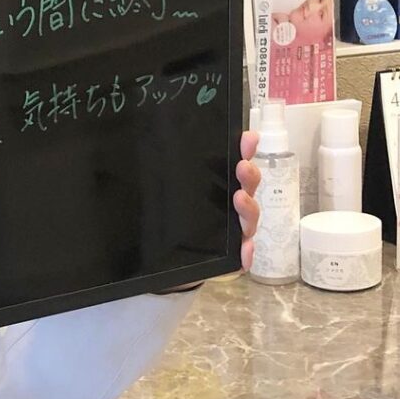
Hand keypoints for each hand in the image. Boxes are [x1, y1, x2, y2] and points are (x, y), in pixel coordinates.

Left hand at [155, 130, 261, 293]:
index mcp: (218, 190)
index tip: (247, 138)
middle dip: (248, 176)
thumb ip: (163, 173)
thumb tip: (151, 147)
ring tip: (240, 199)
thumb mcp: (164, 193)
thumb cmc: (170, 223)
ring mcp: (233, 236)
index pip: (235, 168)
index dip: (244, 151)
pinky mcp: (231, 261)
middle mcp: (229, 210)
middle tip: (242, 167)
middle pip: (247, 190)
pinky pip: (242, 258)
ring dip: (248, 209)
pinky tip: (244, 249)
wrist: (164, 260)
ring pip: (247, 221)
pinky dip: (246, 254)